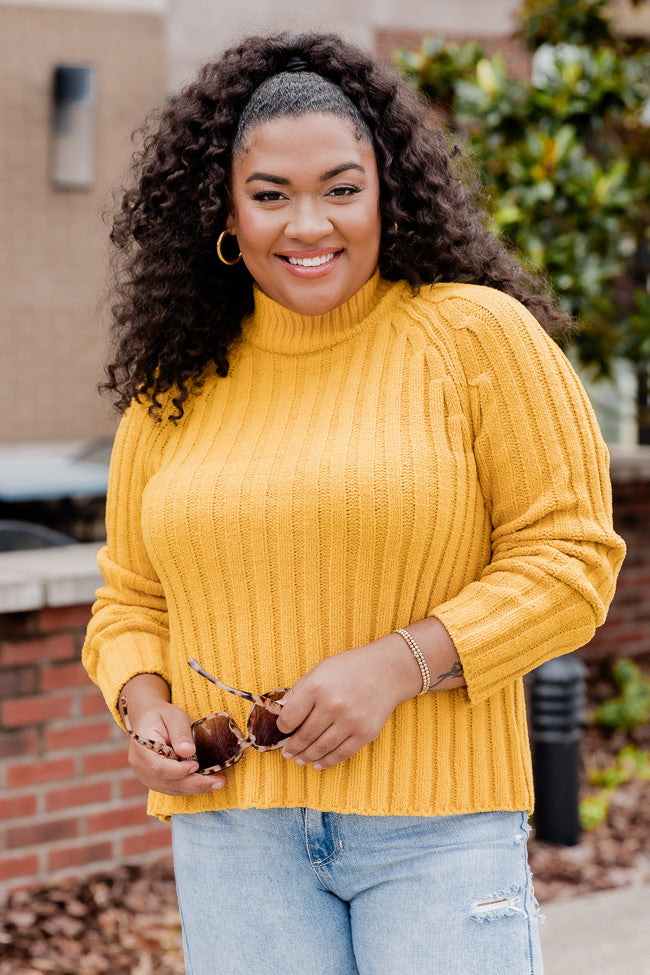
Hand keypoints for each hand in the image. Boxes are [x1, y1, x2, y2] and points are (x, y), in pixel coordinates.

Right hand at [121, 674, 225, 795]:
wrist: (148, 718)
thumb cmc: (161, 715)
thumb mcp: (173, 717)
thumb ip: (180, 734)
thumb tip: (189, 751)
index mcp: (142, 748)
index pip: (158, 767)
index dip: (178, 771)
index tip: (196, 765)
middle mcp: (140, 766)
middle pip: (166, 782)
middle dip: (194, 784)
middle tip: (219, 781)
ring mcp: (145, 775)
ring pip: (170, 789)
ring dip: (195, 788)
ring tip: (218, 782)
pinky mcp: (154, 779)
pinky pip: (171, 788)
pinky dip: (189, 787)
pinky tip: (206, 782)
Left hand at [276, 635, 421, 770]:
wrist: (388, 670)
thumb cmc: (350, 668)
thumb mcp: (320, 670)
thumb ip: (300, 690)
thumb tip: (281, 710)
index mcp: (317, 687)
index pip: (290, 717)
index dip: (283, 727)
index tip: (284, 730)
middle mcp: (332, 705)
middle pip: (305, 735)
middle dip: (293, 746)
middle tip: (287, 752)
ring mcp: (350, 721)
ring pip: (321, 748)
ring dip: (307, 756)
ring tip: (300, 759)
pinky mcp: (365, 733)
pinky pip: (341, 753)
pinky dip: (327, 761)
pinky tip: (318, 763)